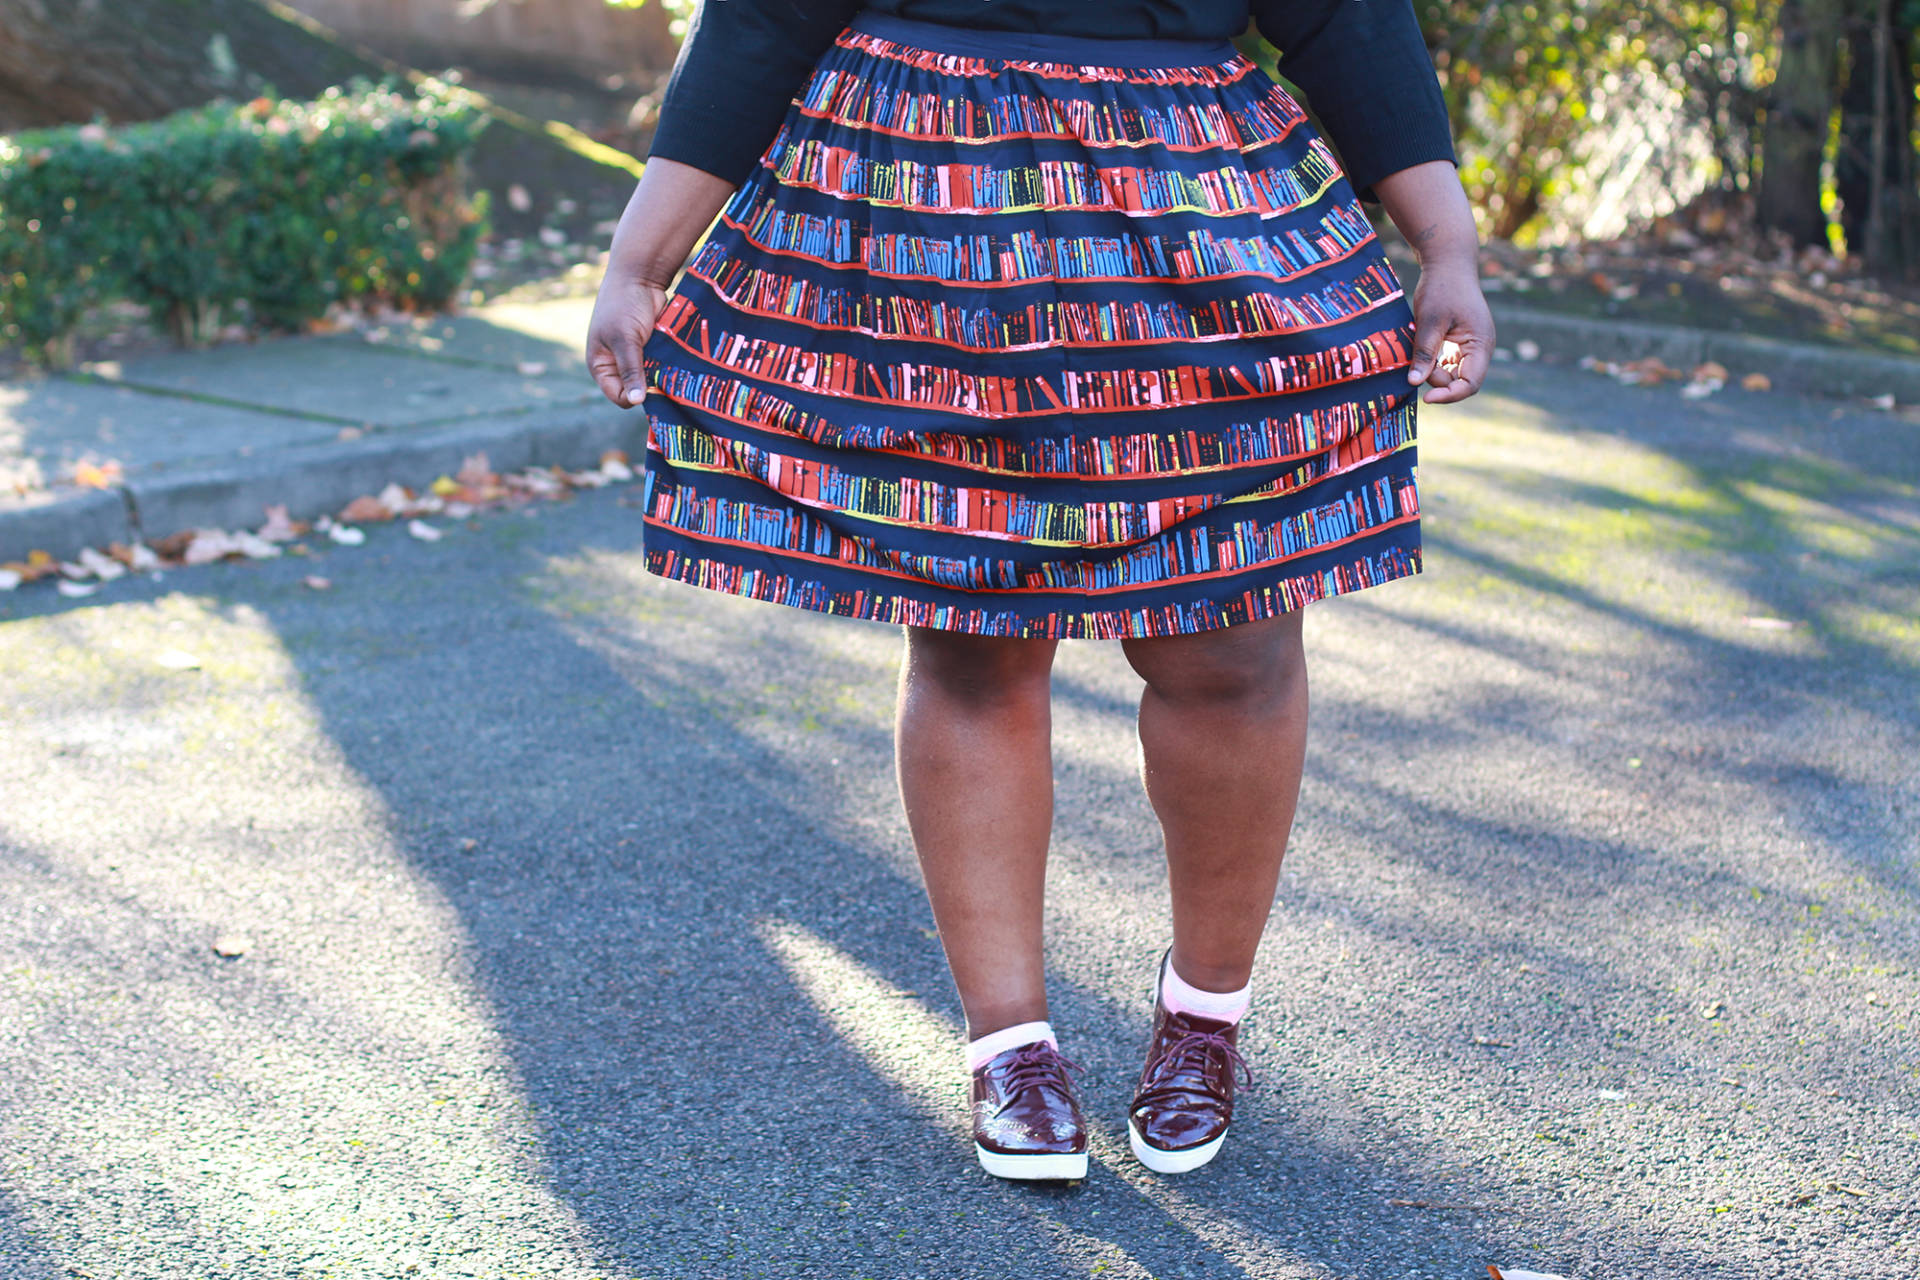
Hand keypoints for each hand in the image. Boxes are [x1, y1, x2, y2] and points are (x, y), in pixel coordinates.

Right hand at [586, 271, 667, 408]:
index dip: (635, 397)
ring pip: (652, 379)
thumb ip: (631, 370)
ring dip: (662, 376)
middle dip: (650, 387)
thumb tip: (636, 401)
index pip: (618, 395)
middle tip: (667, 380)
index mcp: (601, 366)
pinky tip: (680, 364)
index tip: (654, 389)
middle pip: (636, 390)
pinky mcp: (652, 350)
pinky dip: (669, 366)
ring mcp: (636, 358)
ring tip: (674, 371)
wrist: (640, 277)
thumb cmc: (623, 305)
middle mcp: (617, 365)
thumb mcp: (625, 340)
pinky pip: (662, 367)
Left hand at [1404, 259, 1493, 404]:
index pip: (1470, 384)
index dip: (1449, 396)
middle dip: (1437, 379)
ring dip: (1432, 370)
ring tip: (1418, 347)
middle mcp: (1480, 348)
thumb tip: (1414, 383)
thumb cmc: (1441, 289)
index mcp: (1481, 344)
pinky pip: (1446, 363)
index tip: (1425, 398)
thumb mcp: (1429, 322)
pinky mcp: (1460, 342)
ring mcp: (1471, 346)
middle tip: (1415, 362)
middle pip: (1460, 381)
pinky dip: (1432, 362)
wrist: (1448, 263)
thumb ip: (1424, 353)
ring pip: (1451, 373)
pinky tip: (1420, 348)